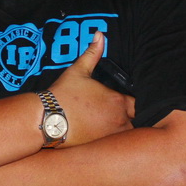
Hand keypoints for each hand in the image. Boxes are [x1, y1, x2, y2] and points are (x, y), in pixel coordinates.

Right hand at [48, 31, 135, 146]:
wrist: (46, 119)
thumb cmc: (63, 95)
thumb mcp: (78, 71)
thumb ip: (92, 53)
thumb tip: (100, 35)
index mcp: (117, 101)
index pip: (139, 104)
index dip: (136, 104)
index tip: (128, 104)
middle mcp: (119, 121)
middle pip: (136, 123)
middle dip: (130, 120)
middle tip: (120, 118)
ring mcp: (111, 137)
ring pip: (127, 137)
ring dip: (123, 134)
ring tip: (111, 129)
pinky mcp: (101, 150)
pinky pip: (114, 150)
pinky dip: (112, 146)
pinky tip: (103, 142)